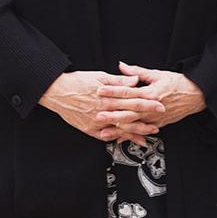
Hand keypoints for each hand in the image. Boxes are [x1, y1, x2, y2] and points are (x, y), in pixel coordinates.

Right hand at [39, 70, 164, 143]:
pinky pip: (104, 136)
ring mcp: (96, 121)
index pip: (133, 100)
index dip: (147, 104)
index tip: (159, 105)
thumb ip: (119, 80)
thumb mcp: (100, 76)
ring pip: (118, 130)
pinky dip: (115, 139)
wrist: (57, 91)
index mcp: (108, 96)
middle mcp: (103, 110)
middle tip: (157, 126)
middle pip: (128, 117)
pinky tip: (124, 141)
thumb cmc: (78, 82)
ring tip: (145, 137)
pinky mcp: (88, 129)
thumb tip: (135, 81)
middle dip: (144, 122)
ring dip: (132, 134)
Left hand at [94, 62, 207, 133]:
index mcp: (151, 92)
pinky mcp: (157, 125)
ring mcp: (154, 118)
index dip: (113, 91)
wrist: (196, 96)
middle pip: (128, 111)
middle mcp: (151, 107)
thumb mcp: (158, 74)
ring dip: (118, 129)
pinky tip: (119, 139)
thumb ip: (138, 72)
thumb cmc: (179, 84)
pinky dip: (129, 136)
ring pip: (133, 125)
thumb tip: (122, 66)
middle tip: (98, 113)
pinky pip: (141, 132)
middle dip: (112, 113)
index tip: (101, 90)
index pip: (128, 92)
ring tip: (104, 131)